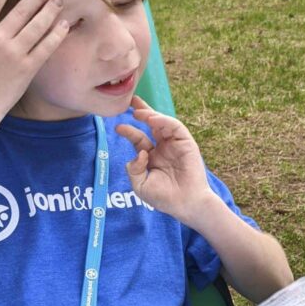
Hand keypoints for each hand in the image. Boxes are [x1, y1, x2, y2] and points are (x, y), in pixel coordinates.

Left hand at [115, 97, 212, 223]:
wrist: (185, 204)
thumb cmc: (164, 198)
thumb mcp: (140, 185)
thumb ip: (134, 169)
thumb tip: (139, 153)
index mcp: (152, 156)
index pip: (138, 139)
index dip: (129, 131)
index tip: (118, 127)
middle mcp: (163, 147)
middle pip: (151, 124)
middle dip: (141, 111)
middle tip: (130, 100)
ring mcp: (175, 144)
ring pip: (163, 123)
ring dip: (151, 115)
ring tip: (139, 113)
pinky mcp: (186, 143)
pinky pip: (175, 127)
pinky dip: (164, 121)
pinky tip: (153, 120)